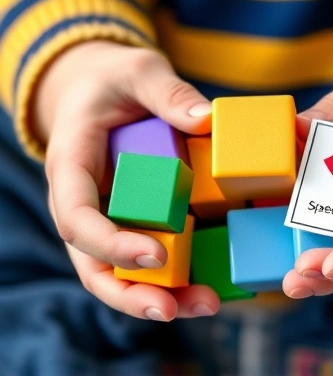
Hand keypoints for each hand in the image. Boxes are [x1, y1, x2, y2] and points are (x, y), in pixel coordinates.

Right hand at [35, 41, 219, 320]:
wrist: (104, 90)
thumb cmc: (114, 80)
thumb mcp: (139, 72)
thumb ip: (167, 93)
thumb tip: (206, 120)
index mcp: (72, 166)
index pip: (77, 216)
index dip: (110, 242)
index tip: (154, 254)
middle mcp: (87, 202)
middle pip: (93, 263)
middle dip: (130, 293)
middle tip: (173, 310)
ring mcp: (111, 215)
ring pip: (121, 269)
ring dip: (159, 293)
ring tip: (205, 304)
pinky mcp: (136, 217)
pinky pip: (149, 253)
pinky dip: (176, 272)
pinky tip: (211, 281)